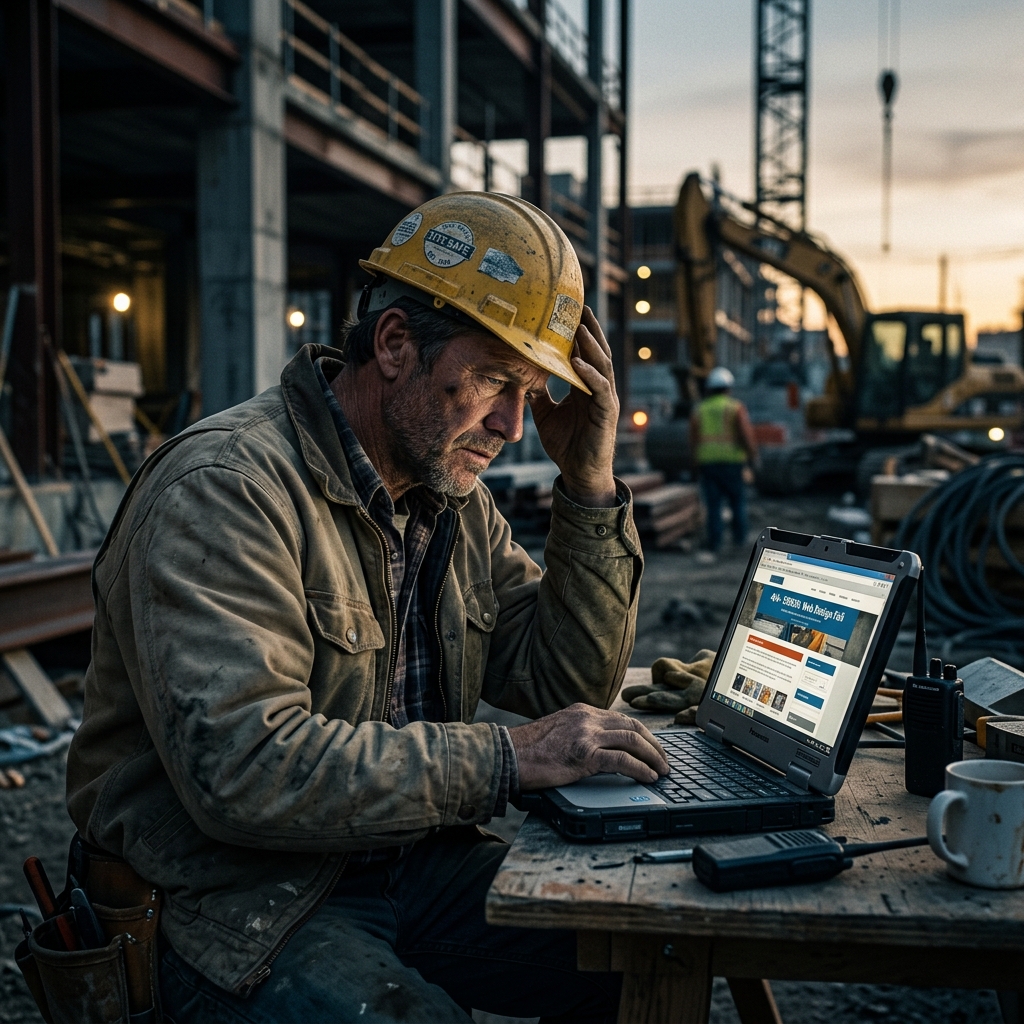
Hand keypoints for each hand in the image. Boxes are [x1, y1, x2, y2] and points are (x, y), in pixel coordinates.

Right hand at [509, 703, 668, 790]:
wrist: (508, 755)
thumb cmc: (529, 750)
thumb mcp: (560, 732)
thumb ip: (581, 734)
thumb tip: (604, 750)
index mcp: (582, 712)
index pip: (622, 719)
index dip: (643, 734)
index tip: (654, 747)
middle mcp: (587, 718)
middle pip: (633, 726)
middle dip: (654, 744)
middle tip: (665, 761)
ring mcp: (586, 734)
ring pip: (632, 739)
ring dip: (653, 756)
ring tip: (662, 770)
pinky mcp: (583, 754)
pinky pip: (621, 759)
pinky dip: (640, 768)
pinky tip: (648, 776)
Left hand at [529, 306, 617, 506]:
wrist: (578, 473)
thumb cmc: (566, 444)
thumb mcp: (545, 414)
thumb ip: (538, 394)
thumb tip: (520, 374)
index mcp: (585, 385)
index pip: (584, 352)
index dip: (578, 331)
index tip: (567, 310)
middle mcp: (598, 388)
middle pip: (596, 351)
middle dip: (589, 328)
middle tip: (578, 305)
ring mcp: (605, 399)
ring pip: (601, 364)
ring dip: (591, 345)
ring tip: (580, 326)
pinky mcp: (606, 413)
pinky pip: (600, 389)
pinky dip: (589, 374)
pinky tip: (578, 362)